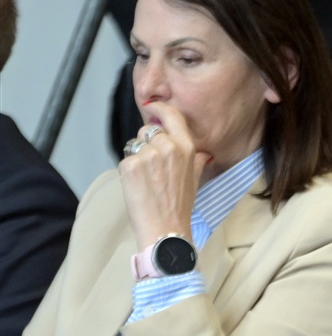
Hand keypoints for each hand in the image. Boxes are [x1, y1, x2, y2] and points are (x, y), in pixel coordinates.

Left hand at [118, 102, 210, 253]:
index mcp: (186, 147)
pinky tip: (137, 185)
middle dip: (147, 143)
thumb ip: (195, 160)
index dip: (160, 109)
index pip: (172, 116)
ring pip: (135, 145)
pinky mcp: (130, 165)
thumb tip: (201, 153)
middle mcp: (168, 147)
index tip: (152, 107)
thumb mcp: (195, 179)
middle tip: (152, 166)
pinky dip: (128, 170)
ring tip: (145, 179)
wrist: (165, 228)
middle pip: (148, 131)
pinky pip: (125, 159)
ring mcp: (148, 155)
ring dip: (137, 157)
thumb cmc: (180, 206)